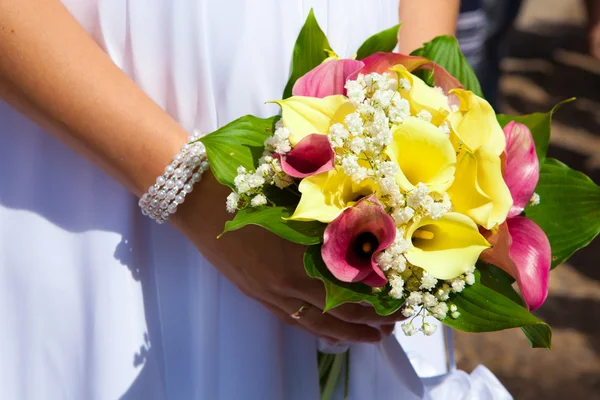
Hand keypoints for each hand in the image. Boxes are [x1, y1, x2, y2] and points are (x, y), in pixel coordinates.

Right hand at [173, 173, 404, 342]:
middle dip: (372, 321)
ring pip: (315, 322)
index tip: (406, 299)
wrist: (196, 194)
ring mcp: (267, 290)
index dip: (381, 298)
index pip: (352, 285)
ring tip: (372, 338)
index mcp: (300, 252)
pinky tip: (330, 332)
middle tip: (396, 324)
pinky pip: (290, 319)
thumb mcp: (295, 190)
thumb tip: (369, 218)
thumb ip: (328, 209)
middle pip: (339, 311)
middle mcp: (286, 279)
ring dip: (346, 333)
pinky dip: (315, 328)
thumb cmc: (246, 182)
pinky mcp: (254, 292)